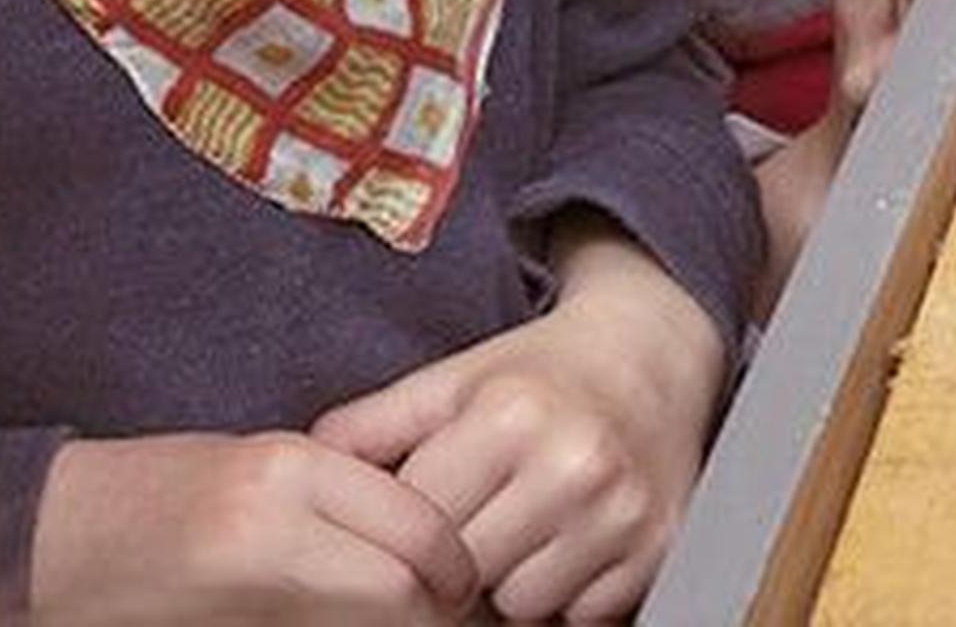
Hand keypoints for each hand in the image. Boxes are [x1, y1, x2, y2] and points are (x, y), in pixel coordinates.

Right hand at [29, 432, 477, 625]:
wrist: (50, 535)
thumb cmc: (161, 490)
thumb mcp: (261, 463)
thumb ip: (344, 494)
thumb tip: (434, 542)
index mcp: (285, 466)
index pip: (416, 528)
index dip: (453, 563)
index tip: (459, 577)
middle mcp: (268, 525)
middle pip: (400, 591)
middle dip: (429, 607)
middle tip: (440, 607)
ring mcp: (243, 588)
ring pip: (364, 623)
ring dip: (389, 623)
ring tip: (394, 614)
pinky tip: (337, 622)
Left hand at [313, 227, 724, 620]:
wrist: (652, 355)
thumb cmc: (539, 373)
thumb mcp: (453, 379)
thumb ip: (371, 426)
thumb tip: (298, 471)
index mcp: (510, 415)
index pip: (417, 522)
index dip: (406, 527)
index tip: (416, 514)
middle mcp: (573, 462)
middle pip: (465, 574)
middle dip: (455, 560)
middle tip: (471, 520)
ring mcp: (620, 511)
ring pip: (520, 606)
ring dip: (510, 582)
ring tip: (520, 529)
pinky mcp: (658, 548)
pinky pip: (579, 615)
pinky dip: (566, 593)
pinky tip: (565, 543)